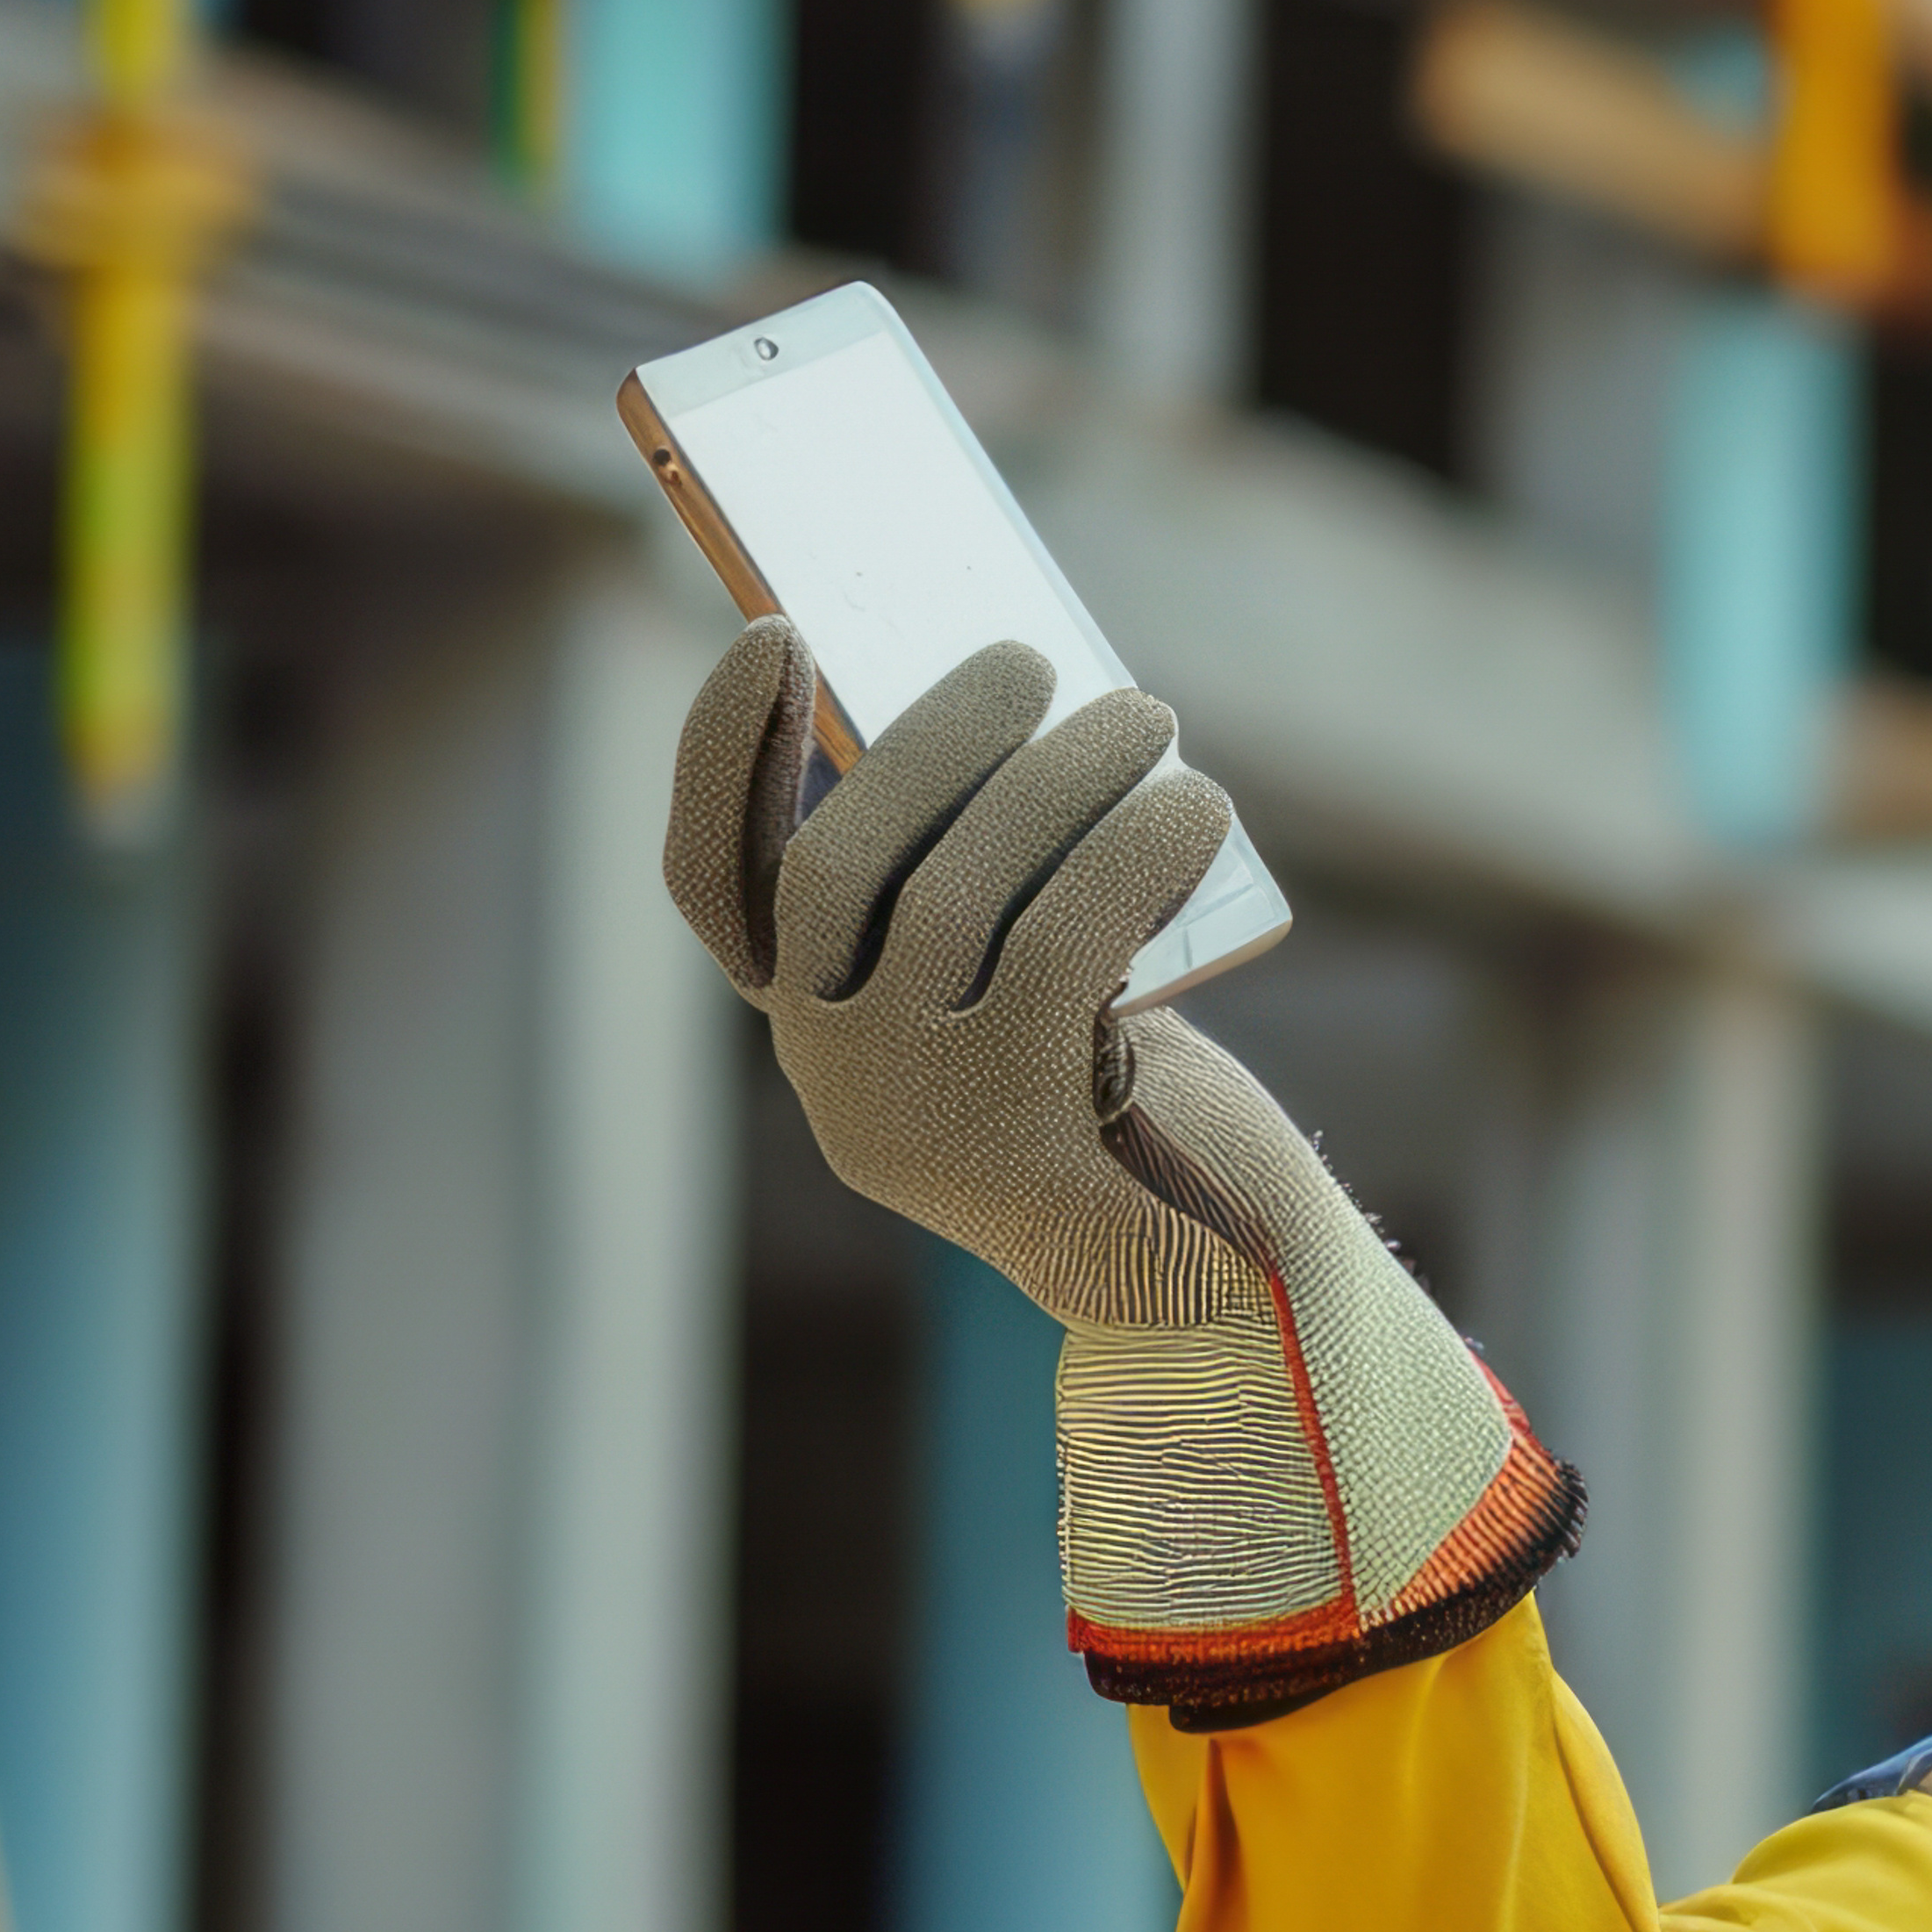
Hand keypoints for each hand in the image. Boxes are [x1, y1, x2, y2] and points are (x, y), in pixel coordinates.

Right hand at [667, 623, 1572, 1713]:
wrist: (1214, 1293)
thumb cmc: (1124, 1108)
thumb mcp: (1024, 989)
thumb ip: (979, 886)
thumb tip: (994, 715)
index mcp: (814, 1034)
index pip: (717, 887)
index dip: (725, 757)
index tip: (778, 639)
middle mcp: (834, 1076)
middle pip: (844, 865)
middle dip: (931, 739)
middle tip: (1028, 655)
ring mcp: (911, 1111)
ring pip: (959, 894)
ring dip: (1058, 777)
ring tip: (1144, 714)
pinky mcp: (1017, 1133)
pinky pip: (1065, 945)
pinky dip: (1132, 852)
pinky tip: (1196, 806)